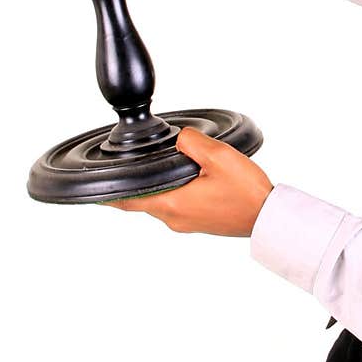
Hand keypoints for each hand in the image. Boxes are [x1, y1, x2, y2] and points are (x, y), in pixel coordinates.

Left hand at [103, 126, 273, 236]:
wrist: (268, 218)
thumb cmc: (247, 193)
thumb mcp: (218, 157)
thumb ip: (191, 143)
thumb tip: (179, 138)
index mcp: (172, 204)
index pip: (126, 200)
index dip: (106, 194)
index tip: (92, 189)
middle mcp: (174, 218)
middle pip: (141, 200)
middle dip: (131, 185)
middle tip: (124, 168)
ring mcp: (186, 223)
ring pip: (159, 202)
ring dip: (154, 187)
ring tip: (156, 167)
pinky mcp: (199, 222)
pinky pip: (175, 206)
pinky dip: (170, 192)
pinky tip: (184, 178)